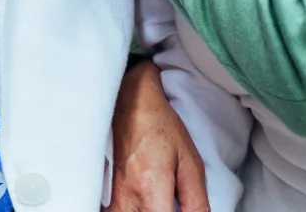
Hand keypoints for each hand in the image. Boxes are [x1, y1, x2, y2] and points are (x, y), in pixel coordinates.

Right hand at [109, 58, 210, 211]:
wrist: (131, 105)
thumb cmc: (161, 129)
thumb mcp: (190, 164)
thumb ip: (196, 201)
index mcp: (150, 189)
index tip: (185, 210)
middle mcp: (127, 198)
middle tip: (174, 204)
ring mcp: (114, 200)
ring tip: (164, 203)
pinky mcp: (109, 199)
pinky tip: (149, 205)